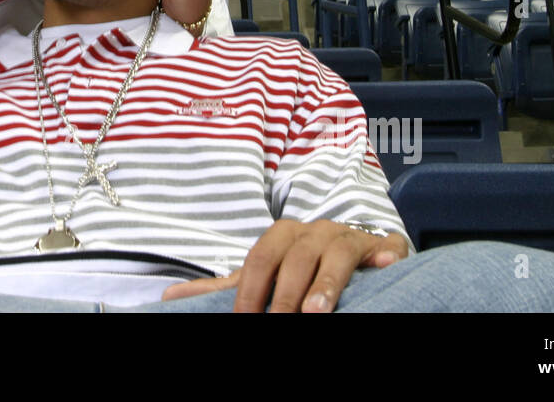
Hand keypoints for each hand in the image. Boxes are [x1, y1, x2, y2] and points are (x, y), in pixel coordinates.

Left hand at [160, 219, 407, 311]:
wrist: (357, 253)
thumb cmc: (303, 270)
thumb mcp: (263, 278)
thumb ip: (223, 289)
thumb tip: (169, 299)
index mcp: (282, 237)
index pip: (260, 258)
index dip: (250, 289)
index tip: (243, 320)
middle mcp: (314, 232)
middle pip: (296, 256)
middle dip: (286, 293)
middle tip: (282, 322)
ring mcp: (348, 237)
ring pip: (335, 252)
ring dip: (327, 282)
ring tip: (318, 312)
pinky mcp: (382, 247)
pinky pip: (383, 248)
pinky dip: (383, 256)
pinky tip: (384, 265)